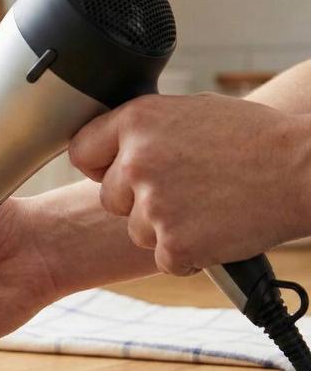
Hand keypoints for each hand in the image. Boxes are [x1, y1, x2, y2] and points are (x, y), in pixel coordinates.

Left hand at [69, 93, 310, 274]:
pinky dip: (188, 253)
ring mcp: (155, 204)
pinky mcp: (174, 244)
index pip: (82, 151)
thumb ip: (145, 130)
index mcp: (137, 121)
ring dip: (165, 228)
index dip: (101, 166)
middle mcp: (138, 161)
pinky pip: (163, 258)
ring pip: (136, 231)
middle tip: (186, 189)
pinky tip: (216, 229)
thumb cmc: (253, 139)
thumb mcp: (190, 111)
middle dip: (139, 201)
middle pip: (109, 198)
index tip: (117, 172)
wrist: (304, 171)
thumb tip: (109, 147)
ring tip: (208, 206)